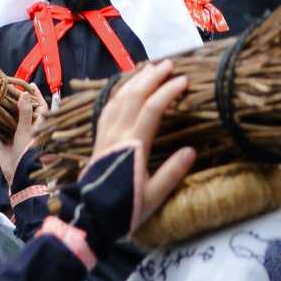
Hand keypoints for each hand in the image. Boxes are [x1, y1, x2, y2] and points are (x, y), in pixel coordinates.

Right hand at [0, 82, 48, 186]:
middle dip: (16, 103)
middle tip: (8, 90)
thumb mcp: (26, 130)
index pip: (39, 106)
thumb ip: (25, 112)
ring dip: (3, 115)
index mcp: (37, 125)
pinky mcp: (5, 146)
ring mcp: (15, 138)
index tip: (30, 85)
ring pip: (9, 123)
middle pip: (22, 113)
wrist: (18, 174)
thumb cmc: (27, 151)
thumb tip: (24, 93)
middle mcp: (27, 130)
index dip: (36, 95)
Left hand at [87, 61, 194, 235]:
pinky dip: (119, 92)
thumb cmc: (123, 208)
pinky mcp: (99, 138)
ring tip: (150, 69)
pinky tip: (125, 88)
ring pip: (120, 98)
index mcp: (134, 145)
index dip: (168, 91)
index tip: (184, 81)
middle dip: (152, 77)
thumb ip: (171, 173)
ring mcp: (106, 134)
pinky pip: (108, 107)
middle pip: (134, 96)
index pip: (152, 108)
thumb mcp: (152, 197)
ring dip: (135, 80)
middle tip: (169, 64)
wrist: (89, 216)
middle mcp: (118, 133)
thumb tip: (191, 150)